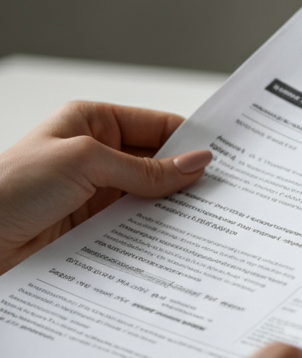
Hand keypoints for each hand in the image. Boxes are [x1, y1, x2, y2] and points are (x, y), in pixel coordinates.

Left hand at [0, 101, 211, 274]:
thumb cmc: (8, 188)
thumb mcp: (84, 163)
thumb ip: (144, 168)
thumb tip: (195, 163)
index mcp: (93, 122)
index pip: (158, 126)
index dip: (190, 140)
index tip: (224, 156)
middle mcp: (97, 154)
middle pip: (159, 162)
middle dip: (187, 175)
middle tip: (223, 189)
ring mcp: (97, 191)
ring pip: (151, 196)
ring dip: (174, 206)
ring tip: (207, 215)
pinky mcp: (95, 226)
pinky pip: (137, 224)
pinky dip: (157, 230)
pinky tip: (177, 235)